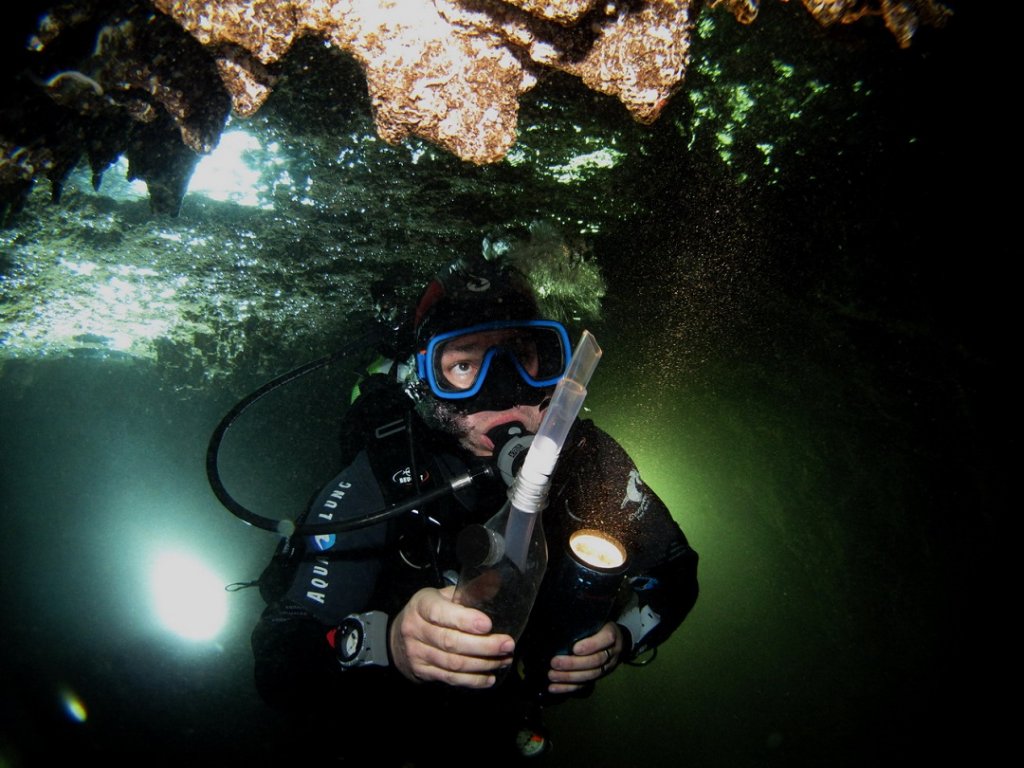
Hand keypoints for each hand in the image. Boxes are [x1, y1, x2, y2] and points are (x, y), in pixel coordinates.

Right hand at [389, 586, 514, 687]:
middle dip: (483, 645)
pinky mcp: (422, 672)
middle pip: (450, 642)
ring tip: (504, 660)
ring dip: (483, 664)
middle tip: (507, 644)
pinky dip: (473, 680)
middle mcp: (416, 629)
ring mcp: (417, 653)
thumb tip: (496, 582)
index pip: (440, 613)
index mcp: (421, 605)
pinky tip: (489, 677)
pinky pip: (450, 679)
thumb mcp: (440, 595)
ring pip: (453, 663)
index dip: (464, 620)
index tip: (488, 624)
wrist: (396, 639)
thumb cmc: (427, 612)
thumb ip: (466, 592)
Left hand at [546, 621, 621, 694]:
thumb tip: (560, 623)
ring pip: (590, 675)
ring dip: (569, 677)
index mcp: (611, 634)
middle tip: (555, 663)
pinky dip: (568, 687)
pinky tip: (553, 688)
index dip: (590, 645)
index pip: (606, 639)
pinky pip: (584, 685)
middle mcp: (611, 652)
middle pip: (595, 661)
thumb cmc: (598, 625)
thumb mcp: (595, 619)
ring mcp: (606, 667)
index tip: (574, 648)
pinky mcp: (597, 677)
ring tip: (552, 675)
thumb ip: (583, 622)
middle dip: (574, 664)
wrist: (613, 639)